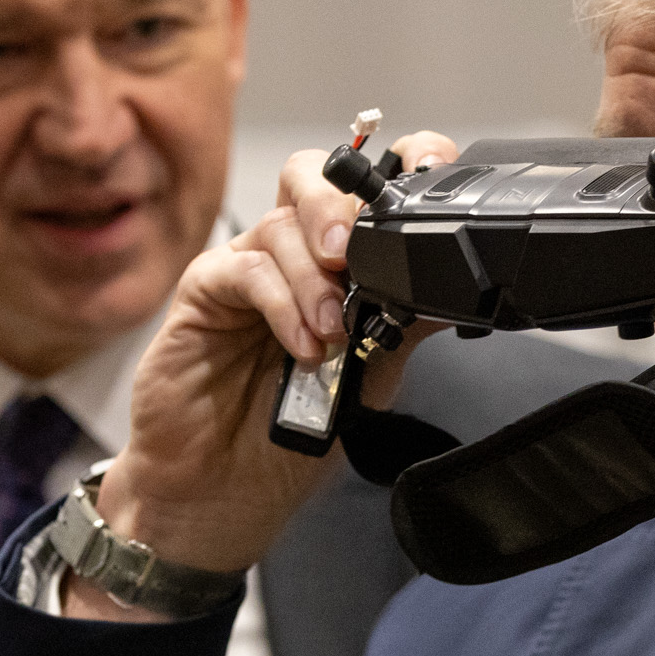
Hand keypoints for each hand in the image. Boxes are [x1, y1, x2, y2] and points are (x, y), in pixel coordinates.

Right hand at [81, 132, 457, 621]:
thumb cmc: (291, 431)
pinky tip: (301, 345)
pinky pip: (244, 270)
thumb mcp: (372, 374)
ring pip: (281, 225)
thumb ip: (402, 322)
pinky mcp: (204, 292)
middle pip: (311, 177)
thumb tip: (450, 283)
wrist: (225, 488)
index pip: (365, 187)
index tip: (428, 176)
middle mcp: (292, 255)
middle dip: (340, 206)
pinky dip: (281, 302)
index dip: (397, 167)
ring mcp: (245, 269)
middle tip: (355, 255)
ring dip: (316, 277)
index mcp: (337, 263)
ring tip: (331, 333)